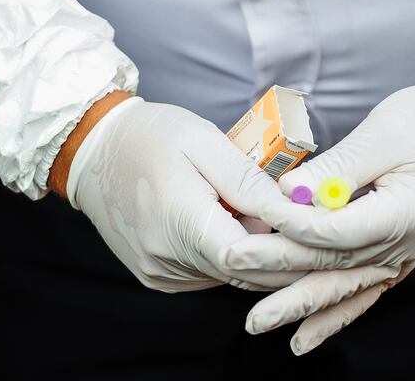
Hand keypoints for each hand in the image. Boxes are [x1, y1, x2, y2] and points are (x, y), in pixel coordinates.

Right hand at [66, 96, 304, 292]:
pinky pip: (212, 273)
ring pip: (233, 277)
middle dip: (288, 256)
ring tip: (276, 218)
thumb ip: (249, 181)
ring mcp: (161, 274)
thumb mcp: (203, 142)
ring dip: (263, 255)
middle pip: (247, 275)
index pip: (250, 257)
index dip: (291, 249)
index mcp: (178, 224)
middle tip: (317, 228)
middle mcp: (167, 261)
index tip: (321, 232)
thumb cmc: (149, 137)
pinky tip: (241, 225)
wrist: (92, 152)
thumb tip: (293, 211)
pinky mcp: (159, 277)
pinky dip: (236, 257)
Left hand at [222, 69, 414, 351]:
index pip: (340, 230)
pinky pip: (365, 291)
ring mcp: (409, 254)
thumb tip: (288, 193)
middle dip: (281, 269)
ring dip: (302, 306)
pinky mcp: (401, 253)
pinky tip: (305, 336)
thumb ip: (335, 168)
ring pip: (347, 287)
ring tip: (261, 323)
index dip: (296, 223)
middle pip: (337, 264)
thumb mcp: (382, 134)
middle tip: (235, 267)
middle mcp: (412, 243)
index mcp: (413, 212)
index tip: (260, 212)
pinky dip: (334, 315)